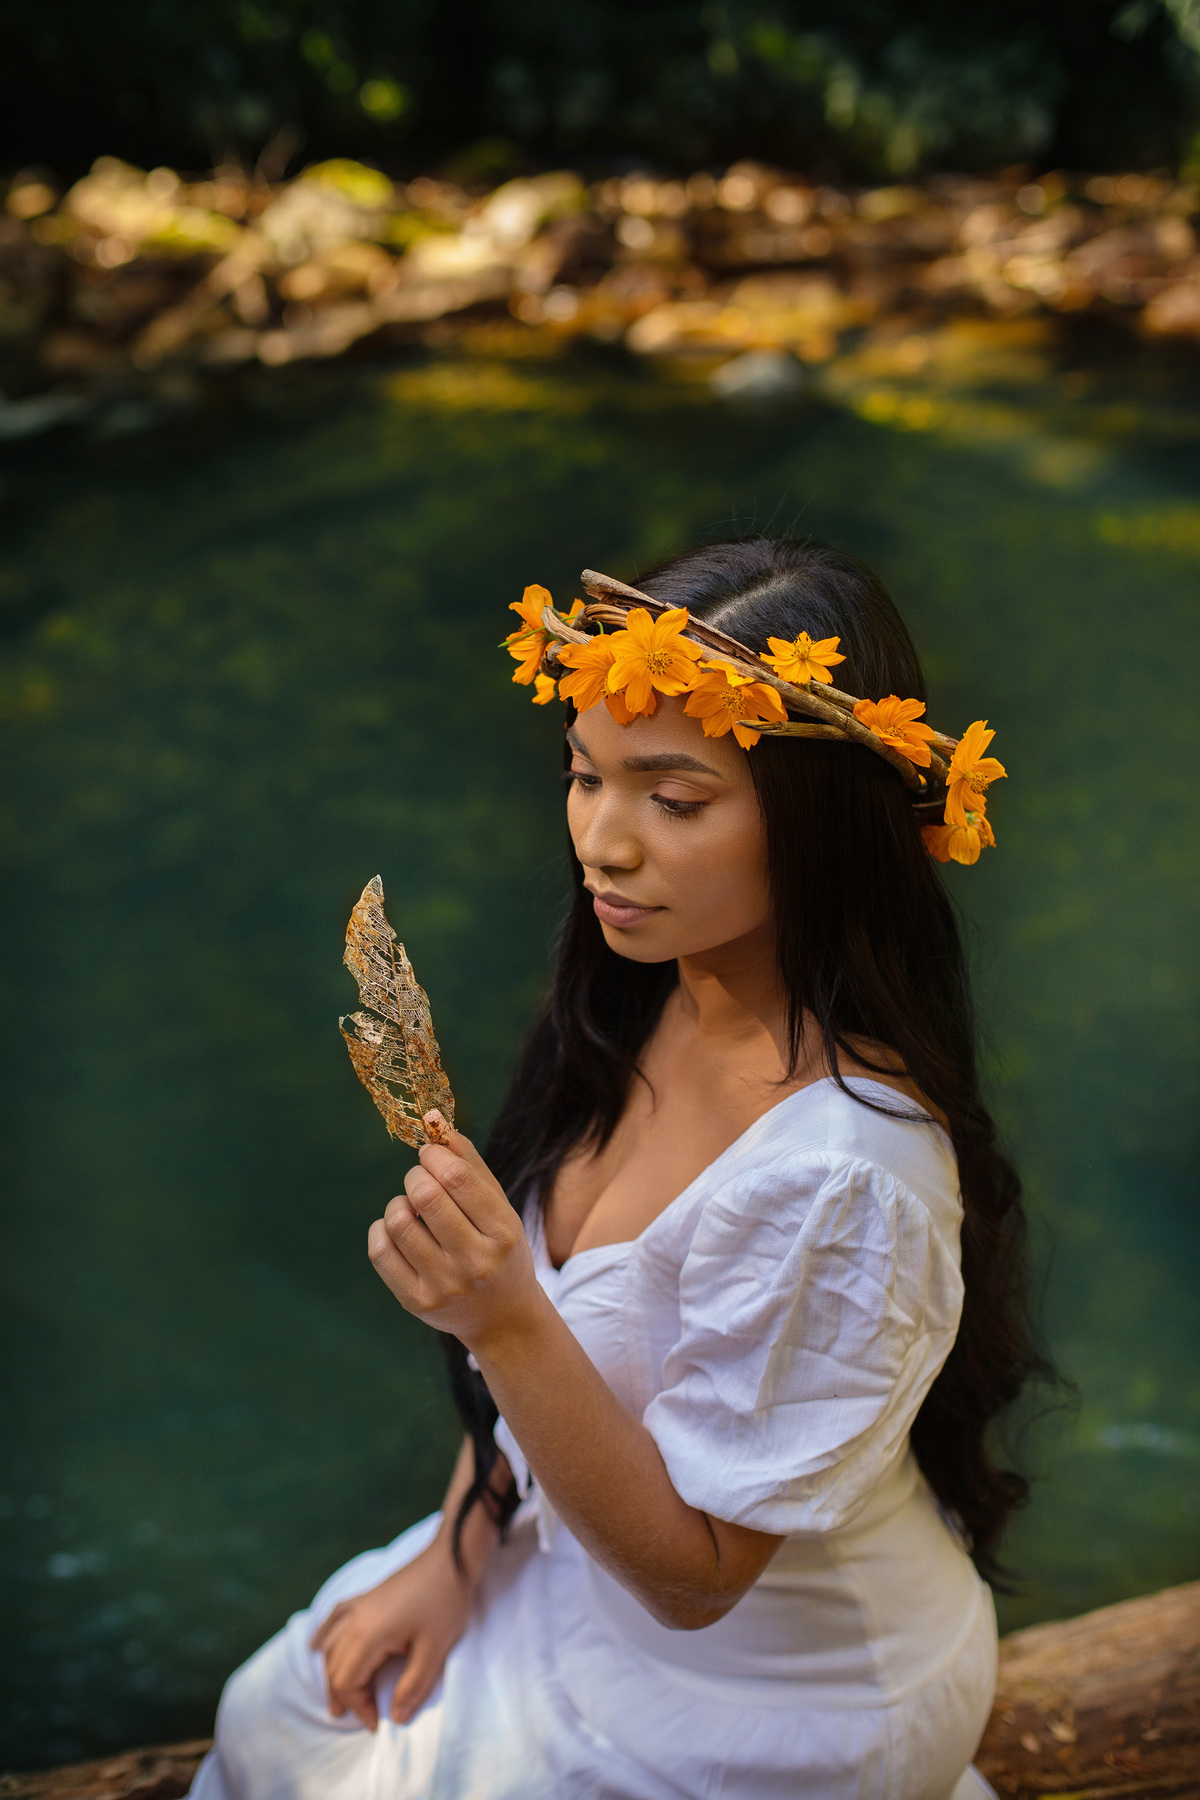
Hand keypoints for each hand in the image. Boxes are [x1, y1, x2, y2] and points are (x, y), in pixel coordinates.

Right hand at [308, 1540, 471, 1729]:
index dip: (359, 1707)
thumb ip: (413, 1686)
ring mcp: (358, 1605)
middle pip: (334, 1666)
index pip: (347, 1681)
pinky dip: (323, 1635)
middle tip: (357, 1718)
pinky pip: (333, 1618)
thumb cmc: (444, 1601)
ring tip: (338, 1698)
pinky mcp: (366, 1595)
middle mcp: (354, 1620)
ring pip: (331, 1645)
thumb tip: (397, 1718)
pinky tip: (316, 1645)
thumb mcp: (434, 1649)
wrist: (451, 1557)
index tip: (377, 1723)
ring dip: (332, 1672)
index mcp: (368, 1635)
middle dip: (343, 1695)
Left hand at [367, 1117, 541, 1350]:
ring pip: (398, 1222)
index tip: (429, 1152)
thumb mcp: (500, 1208)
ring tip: (410, 1207)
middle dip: (416, 1175)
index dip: (434, 1155)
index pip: (457, 1178)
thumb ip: (470, 1165)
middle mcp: (474, 1263)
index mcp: (502, 1233)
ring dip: (398, 1203)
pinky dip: (381, 1228)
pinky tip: (397, 1229)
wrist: (502, 1318)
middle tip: (420, 1177)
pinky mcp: (416, 1302)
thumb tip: (436, 1121)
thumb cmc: (499, 1250)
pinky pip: (380, 1251)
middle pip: (425, 1196)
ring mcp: (443, 1286)